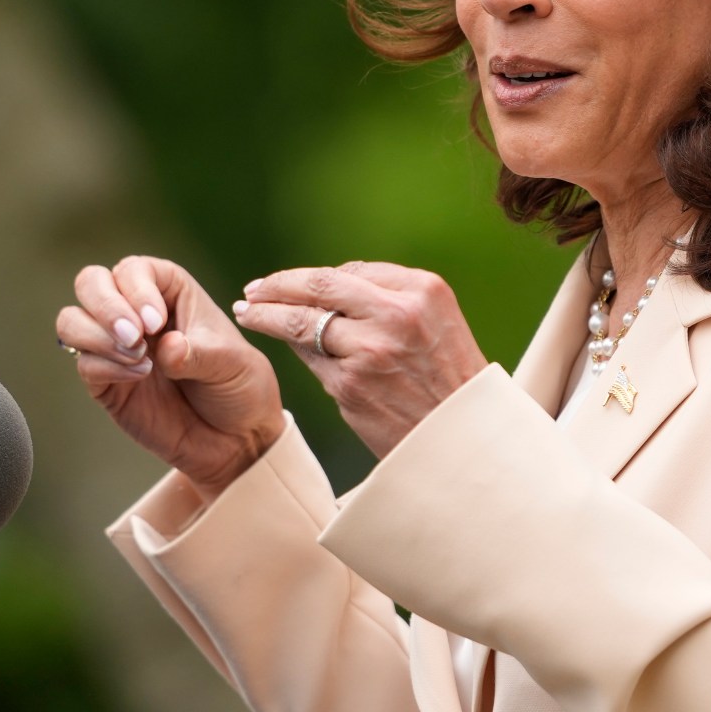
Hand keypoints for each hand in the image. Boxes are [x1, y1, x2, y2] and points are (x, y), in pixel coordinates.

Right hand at [59, 256, 283, 502]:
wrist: (235, 440)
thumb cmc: (239, 388)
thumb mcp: (233, 364)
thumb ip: (198, 353)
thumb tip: (165, 347)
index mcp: (170, 293)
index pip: (134, 269)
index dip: (137, 289)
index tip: (158, 322)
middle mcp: (137, 313)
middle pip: (91, 282)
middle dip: (105, 305)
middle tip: (135, 336)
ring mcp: (117, 347)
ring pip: (72, 321)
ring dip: (97, 335)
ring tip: (139, 357)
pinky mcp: (106, 383)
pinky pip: (84, 364)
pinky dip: (105, 367)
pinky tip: (140, 377)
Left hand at [234, 262, 488, 458]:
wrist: (463, 440)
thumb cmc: (450, 383)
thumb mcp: (438, 325)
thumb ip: (392, 302)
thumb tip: (326, 290)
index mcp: (424, 290)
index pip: (353, 271)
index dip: (315, 276)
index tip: (290, 280)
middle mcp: (397, 313)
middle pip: (320, 285)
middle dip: (279, 285)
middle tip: (254, 290)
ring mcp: (370, 349)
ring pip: (303, 321)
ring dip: (267, 314)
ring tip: (247, 312)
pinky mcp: (350, 384)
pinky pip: (309, 357)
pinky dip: (292, 348)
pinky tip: (277, 343)